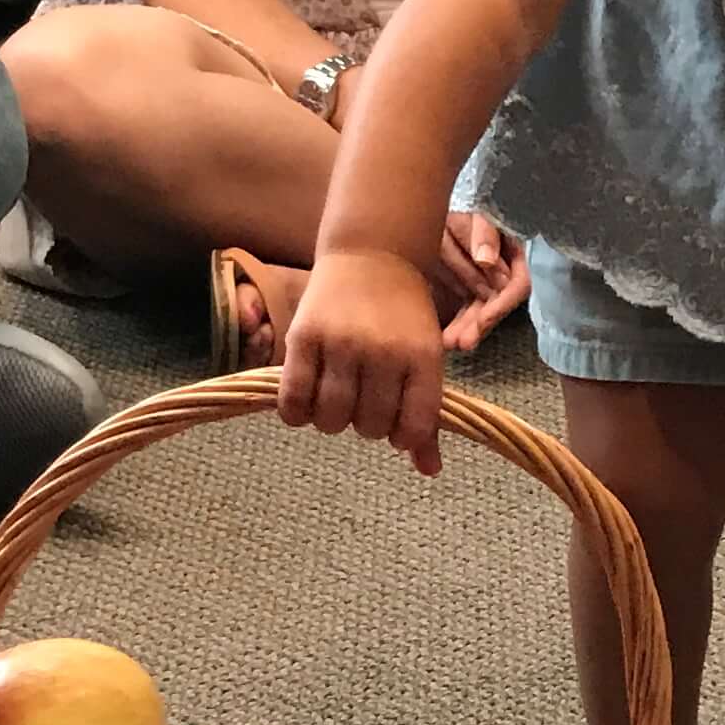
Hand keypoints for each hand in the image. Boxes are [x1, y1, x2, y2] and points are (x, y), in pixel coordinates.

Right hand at [279, 243, 453, 473]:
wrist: (373, 253)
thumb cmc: (404, 313)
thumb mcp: (426, 356)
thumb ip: (426, 415)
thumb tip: (430, 472)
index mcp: (421, 357)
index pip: (412, 428)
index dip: (401, 437)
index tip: (394, 423)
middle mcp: (382, 352)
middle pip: (369, 428)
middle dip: (366, 424)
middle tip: (363, 401)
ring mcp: (341, 344)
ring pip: (331, 420)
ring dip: (332, 421)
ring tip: (336, 399)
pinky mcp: (304, 338)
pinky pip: (293, 400)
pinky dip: (296, 413)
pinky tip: (306, 402)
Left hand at [435, 213, 528, 358]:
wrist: (437, 203)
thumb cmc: (466, 204)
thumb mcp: (475, 213)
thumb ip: (484, 234)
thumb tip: (487, 260)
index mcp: (513, 253)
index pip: (517, 286)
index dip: (502, 306)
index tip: (484, 320)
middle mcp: (502, 270)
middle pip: (497, 305)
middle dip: (480, 326)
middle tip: (460, 343)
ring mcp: (485, 280)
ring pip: (480, 311)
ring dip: (467, 330)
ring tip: (448, 344)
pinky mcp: (466, 286)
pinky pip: (465, 308)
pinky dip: (456, 322)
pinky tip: (443, 336)